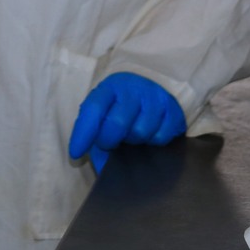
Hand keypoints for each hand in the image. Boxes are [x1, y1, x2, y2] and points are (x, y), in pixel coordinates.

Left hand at [68, 72, 186, 173]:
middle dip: (109, 140)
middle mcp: (133, 89)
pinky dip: (152, 142)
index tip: (76, 153)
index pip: (93, 109)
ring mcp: (155, 98)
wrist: (155, 84)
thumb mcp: (105, 110)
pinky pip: (160, 137)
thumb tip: (98, 166)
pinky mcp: (173, 110)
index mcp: (110, 87)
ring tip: (130, 135)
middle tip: (109, 142)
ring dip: (133, 141)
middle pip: (117, 124)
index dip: (83, 133)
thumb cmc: (122, 104)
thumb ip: (95, 135)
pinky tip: (149, 134)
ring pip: (140, 132)